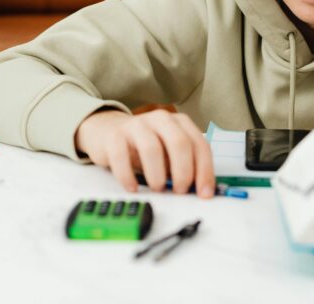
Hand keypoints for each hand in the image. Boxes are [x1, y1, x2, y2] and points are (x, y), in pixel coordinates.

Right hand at [74, 108, 214, 196]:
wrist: (109, 131)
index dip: (204, 171)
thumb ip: (184, 165)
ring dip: (157, 174)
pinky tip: (132, 187)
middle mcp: (161, 120)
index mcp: (179, 123)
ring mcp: (137, 125)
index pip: (199, 145)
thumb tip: (199, 190)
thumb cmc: (144, 145)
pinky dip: (128, 176)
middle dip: (183, 171)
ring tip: (158, 188)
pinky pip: (122, 156)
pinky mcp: (115, 136)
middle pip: (179, 143)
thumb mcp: (168, 152)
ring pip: (152, 148)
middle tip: (180, 190)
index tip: (204, 193)